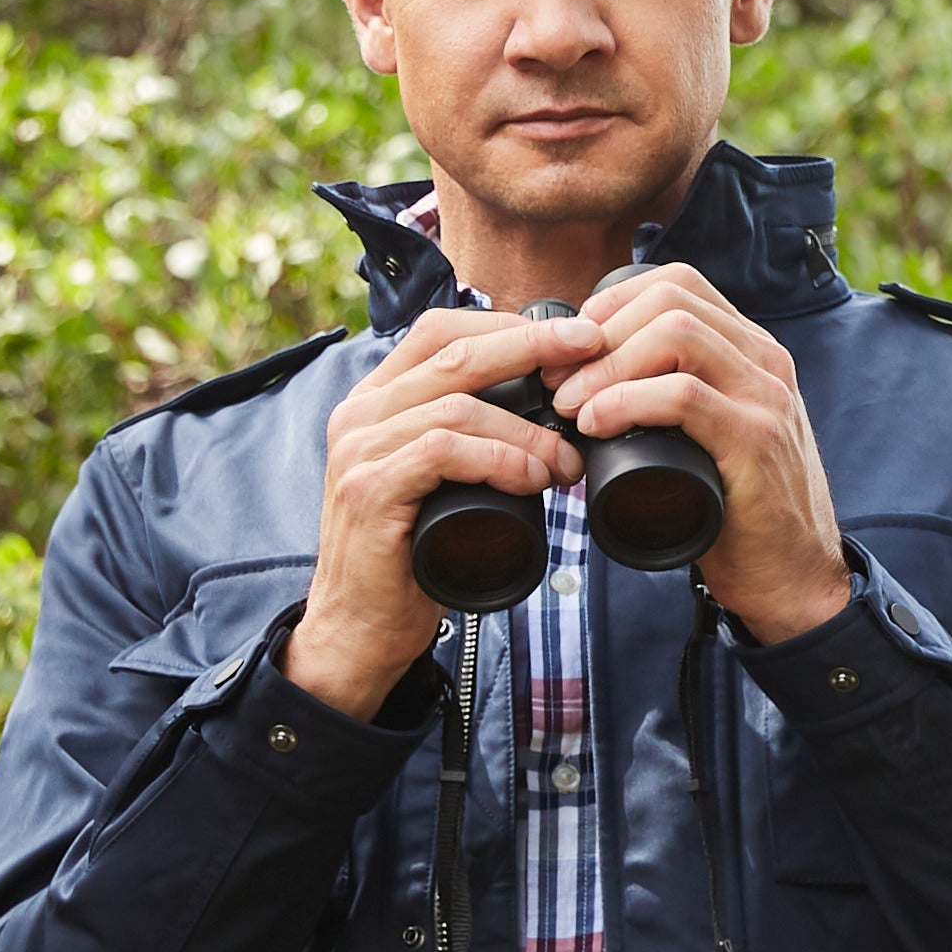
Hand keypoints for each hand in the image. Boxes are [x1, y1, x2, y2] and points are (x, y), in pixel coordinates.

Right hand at [285, 305, 574, 717]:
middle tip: (592, 353)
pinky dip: (498, 459)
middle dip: (533, 346)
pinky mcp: (368, 490)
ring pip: (457, 407)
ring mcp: (359, 450)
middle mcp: (359, 413)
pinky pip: (442, 451)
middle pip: (455, 353)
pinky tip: (531, 478)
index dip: (512, 325)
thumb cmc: (414, 552)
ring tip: (566, 462)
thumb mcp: (442, 478)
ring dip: (527, 431)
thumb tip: (553, 408)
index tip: (575, 336)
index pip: (443, 331)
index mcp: (376, 399)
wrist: (361, 626)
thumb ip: (470, 435)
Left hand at [562, 262, 849, 641]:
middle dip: (600, 333)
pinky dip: (627, 401)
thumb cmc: (737, 512)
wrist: (794, 578)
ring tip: (571, 405)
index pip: (678, 283)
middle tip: (557, 380)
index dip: (613, 303)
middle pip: (671, 298)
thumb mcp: (710, 435)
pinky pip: (685, 395)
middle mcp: (765, 362)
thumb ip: (676, 398)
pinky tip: (596, 425)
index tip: (572, 350)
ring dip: (606, 365)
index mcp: (752, 352)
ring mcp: (766, 399)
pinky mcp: (756, 441)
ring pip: (676, 334)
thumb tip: (588, 381)